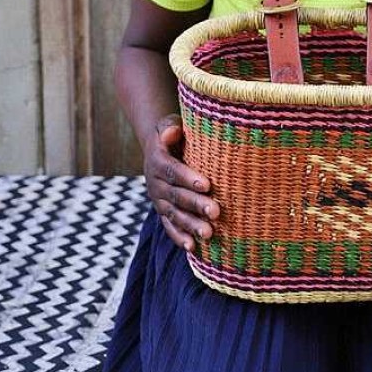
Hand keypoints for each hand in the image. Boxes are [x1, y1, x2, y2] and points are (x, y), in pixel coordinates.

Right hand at [145, 115, 219, 249]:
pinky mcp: (163, 212)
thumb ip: (169, 127)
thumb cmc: (172, 134)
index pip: (173, 171)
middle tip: (216, 212)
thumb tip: (173, 132)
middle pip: (176, 196)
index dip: (188, 178)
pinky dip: (180, 237)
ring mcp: (159, 201)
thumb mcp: (168, 124)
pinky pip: (170, 227)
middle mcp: (155, 184)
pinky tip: (193, 247)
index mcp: (157, 161)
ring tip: (209, 233)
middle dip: (195, 205)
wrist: (157, 149)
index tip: (207, 185)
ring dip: (191, 225)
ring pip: (174, 215)